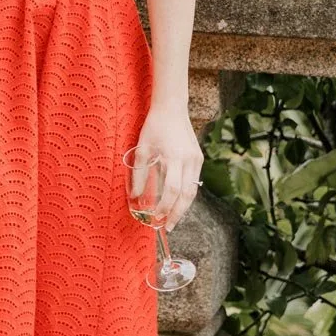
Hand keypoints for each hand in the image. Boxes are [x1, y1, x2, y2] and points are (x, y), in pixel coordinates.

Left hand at [133, 107, 201, 230]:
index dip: (165, 207)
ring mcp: (196, 159)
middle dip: (177, 214)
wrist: (172, 109)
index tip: (156, 218)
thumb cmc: (154, 127)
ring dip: (183, 207)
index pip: (172, 190)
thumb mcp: (142, 148)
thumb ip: (139, 174)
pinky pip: (194, 182)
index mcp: (174, 157)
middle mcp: (189, 160)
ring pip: (193, 191)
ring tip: (172, 218)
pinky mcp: (199, 158)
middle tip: (167, 226)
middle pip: (186, 195)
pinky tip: (177, 202)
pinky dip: (186, 194)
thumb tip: (136, 197)